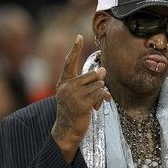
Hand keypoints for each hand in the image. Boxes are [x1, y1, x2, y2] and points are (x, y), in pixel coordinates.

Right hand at [52, 35, 111, 161]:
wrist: (66, 131)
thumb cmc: (72, 112)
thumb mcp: (76, 95)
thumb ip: (86, 83)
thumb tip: (103, 70)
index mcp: (63, 82)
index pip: (69, 62)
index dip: (75, 49)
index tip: (79, 37)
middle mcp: (66, 87)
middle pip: (91, 75)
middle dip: (98, 83)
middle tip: (97, 94)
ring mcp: (73, 95)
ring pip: (98, 84)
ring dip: (102, 93)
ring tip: (97, 102)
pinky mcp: (82, 104)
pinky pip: (100, 93)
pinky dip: (104, 98)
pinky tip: (100, 106)